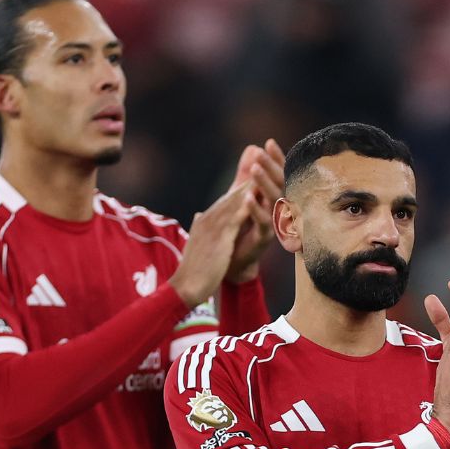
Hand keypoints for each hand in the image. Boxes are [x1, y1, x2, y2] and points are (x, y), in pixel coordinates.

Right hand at [171, 180, 256, 305]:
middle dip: (247, 179)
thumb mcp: (196, 242)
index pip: (225, 201)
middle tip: (262, 161)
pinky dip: (246, 207)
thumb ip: (199, 227)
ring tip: (263, 172)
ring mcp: (212, 228)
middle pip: (231, 196)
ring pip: (234, 203)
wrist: (185, 286)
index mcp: (204, 221)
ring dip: (249, 187)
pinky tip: (258, 198)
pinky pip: (235, 219)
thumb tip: (198, 215)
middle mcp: (207, 220)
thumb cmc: (193, 269)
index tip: (254, 174)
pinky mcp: (219, 239)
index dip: (241, 187)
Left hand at [226, 139, 284, 282]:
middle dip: (271, 167)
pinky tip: (247, 196)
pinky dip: (256, 208)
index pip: (280, 174)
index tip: (269, 143)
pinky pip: (264, 221)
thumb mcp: (242, 196)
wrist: (234, 260)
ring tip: (254, 168)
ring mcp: (274, 223)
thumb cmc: (241, 226)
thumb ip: (247, 174)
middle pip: (280, 184)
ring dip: (264, 183)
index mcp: (274, 197)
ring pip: (274, 200)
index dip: (276, 159)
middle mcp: (278, 209)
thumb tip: (252, 147)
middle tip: (260, 153)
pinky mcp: (265, 238)